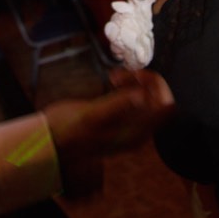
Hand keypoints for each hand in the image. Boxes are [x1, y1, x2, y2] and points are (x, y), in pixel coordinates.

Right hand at [44, 69, 173, 195]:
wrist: (51, 144)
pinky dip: (129, 87)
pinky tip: (112, 82)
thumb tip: (141, 97)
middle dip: (144, 81)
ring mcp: (132, 127)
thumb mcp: (90, 116)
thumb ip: (116, 107)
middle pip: (160, 99)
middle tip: (121, 74)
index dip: (154, 85)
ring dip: (135, 82)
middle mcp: (140, 132)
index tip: (133, 74)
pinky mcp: (122, 121)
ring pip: (149, 98)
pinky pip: (138, 100)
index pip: (166, 105)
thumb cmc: (67, 130)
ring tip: (114, 77)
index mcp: (136, 132)